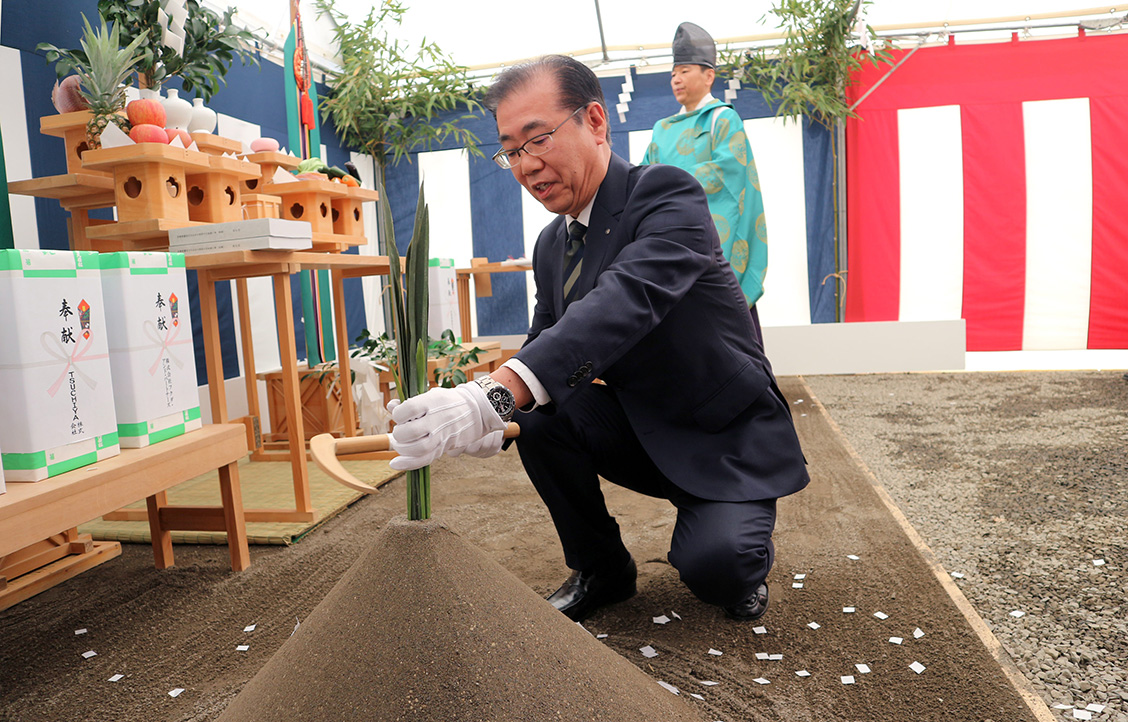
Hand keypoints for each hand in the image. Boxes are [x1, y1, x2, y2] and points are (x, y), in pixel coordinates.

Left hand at [387, 382, 505, 470]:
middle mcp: (437, 419)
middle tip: (401, 431)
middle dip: (399, 433)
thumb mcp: (431, 395)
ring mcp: (442, 435)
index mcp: (432, 402)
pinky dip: (408, 463)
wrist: (478, 410)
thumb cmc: (449, 401)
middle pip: (409, 432)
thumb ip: (410, 403)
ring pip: (416, 448)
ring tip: (402, 443)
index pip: (407, 410)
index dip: (398, 414)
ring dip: (403, 448)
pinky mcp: (444, 447)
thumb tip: (390, 406)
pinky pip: (425, 459)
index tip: (400, 415)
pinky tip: (396, 463)